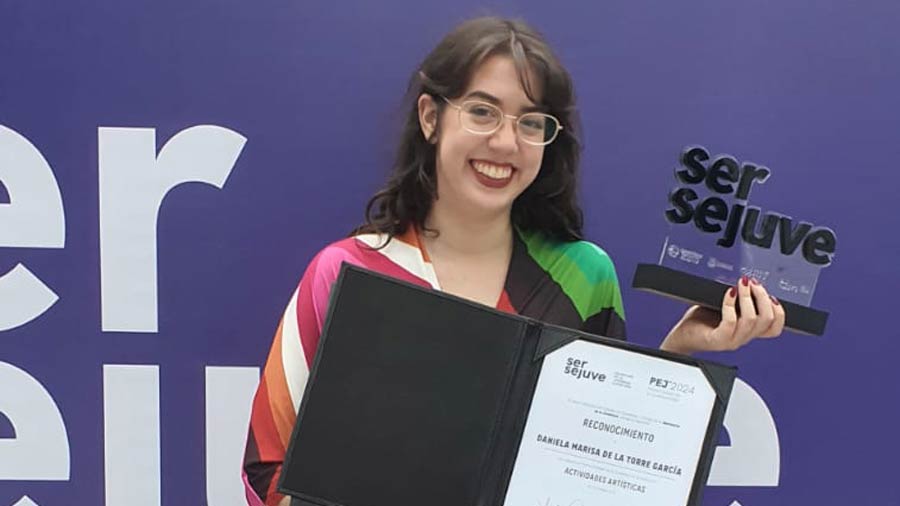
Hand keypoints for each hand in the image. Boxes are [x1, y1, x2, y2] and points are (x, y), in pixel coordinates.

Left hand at [660, 275, 784, 354]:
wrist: (682, 336)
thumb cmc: (701, 320)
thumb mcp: (726, 307)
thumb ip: (740, 299)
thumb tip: (749, 280)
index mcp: (748, 330)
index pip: (775, 327)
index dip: (779, 310)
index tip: (770, 294)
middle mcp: (743, 337)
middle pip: (767, 320)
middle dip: (762, 297)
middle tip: (752, 282)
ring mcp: (731, 340)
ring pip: (752, 320)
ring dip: (747, 297)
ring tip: (740, 285)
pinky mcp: (717, 339)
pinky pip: (730, 322)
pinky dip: (731, 304)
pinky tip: (728, 294)